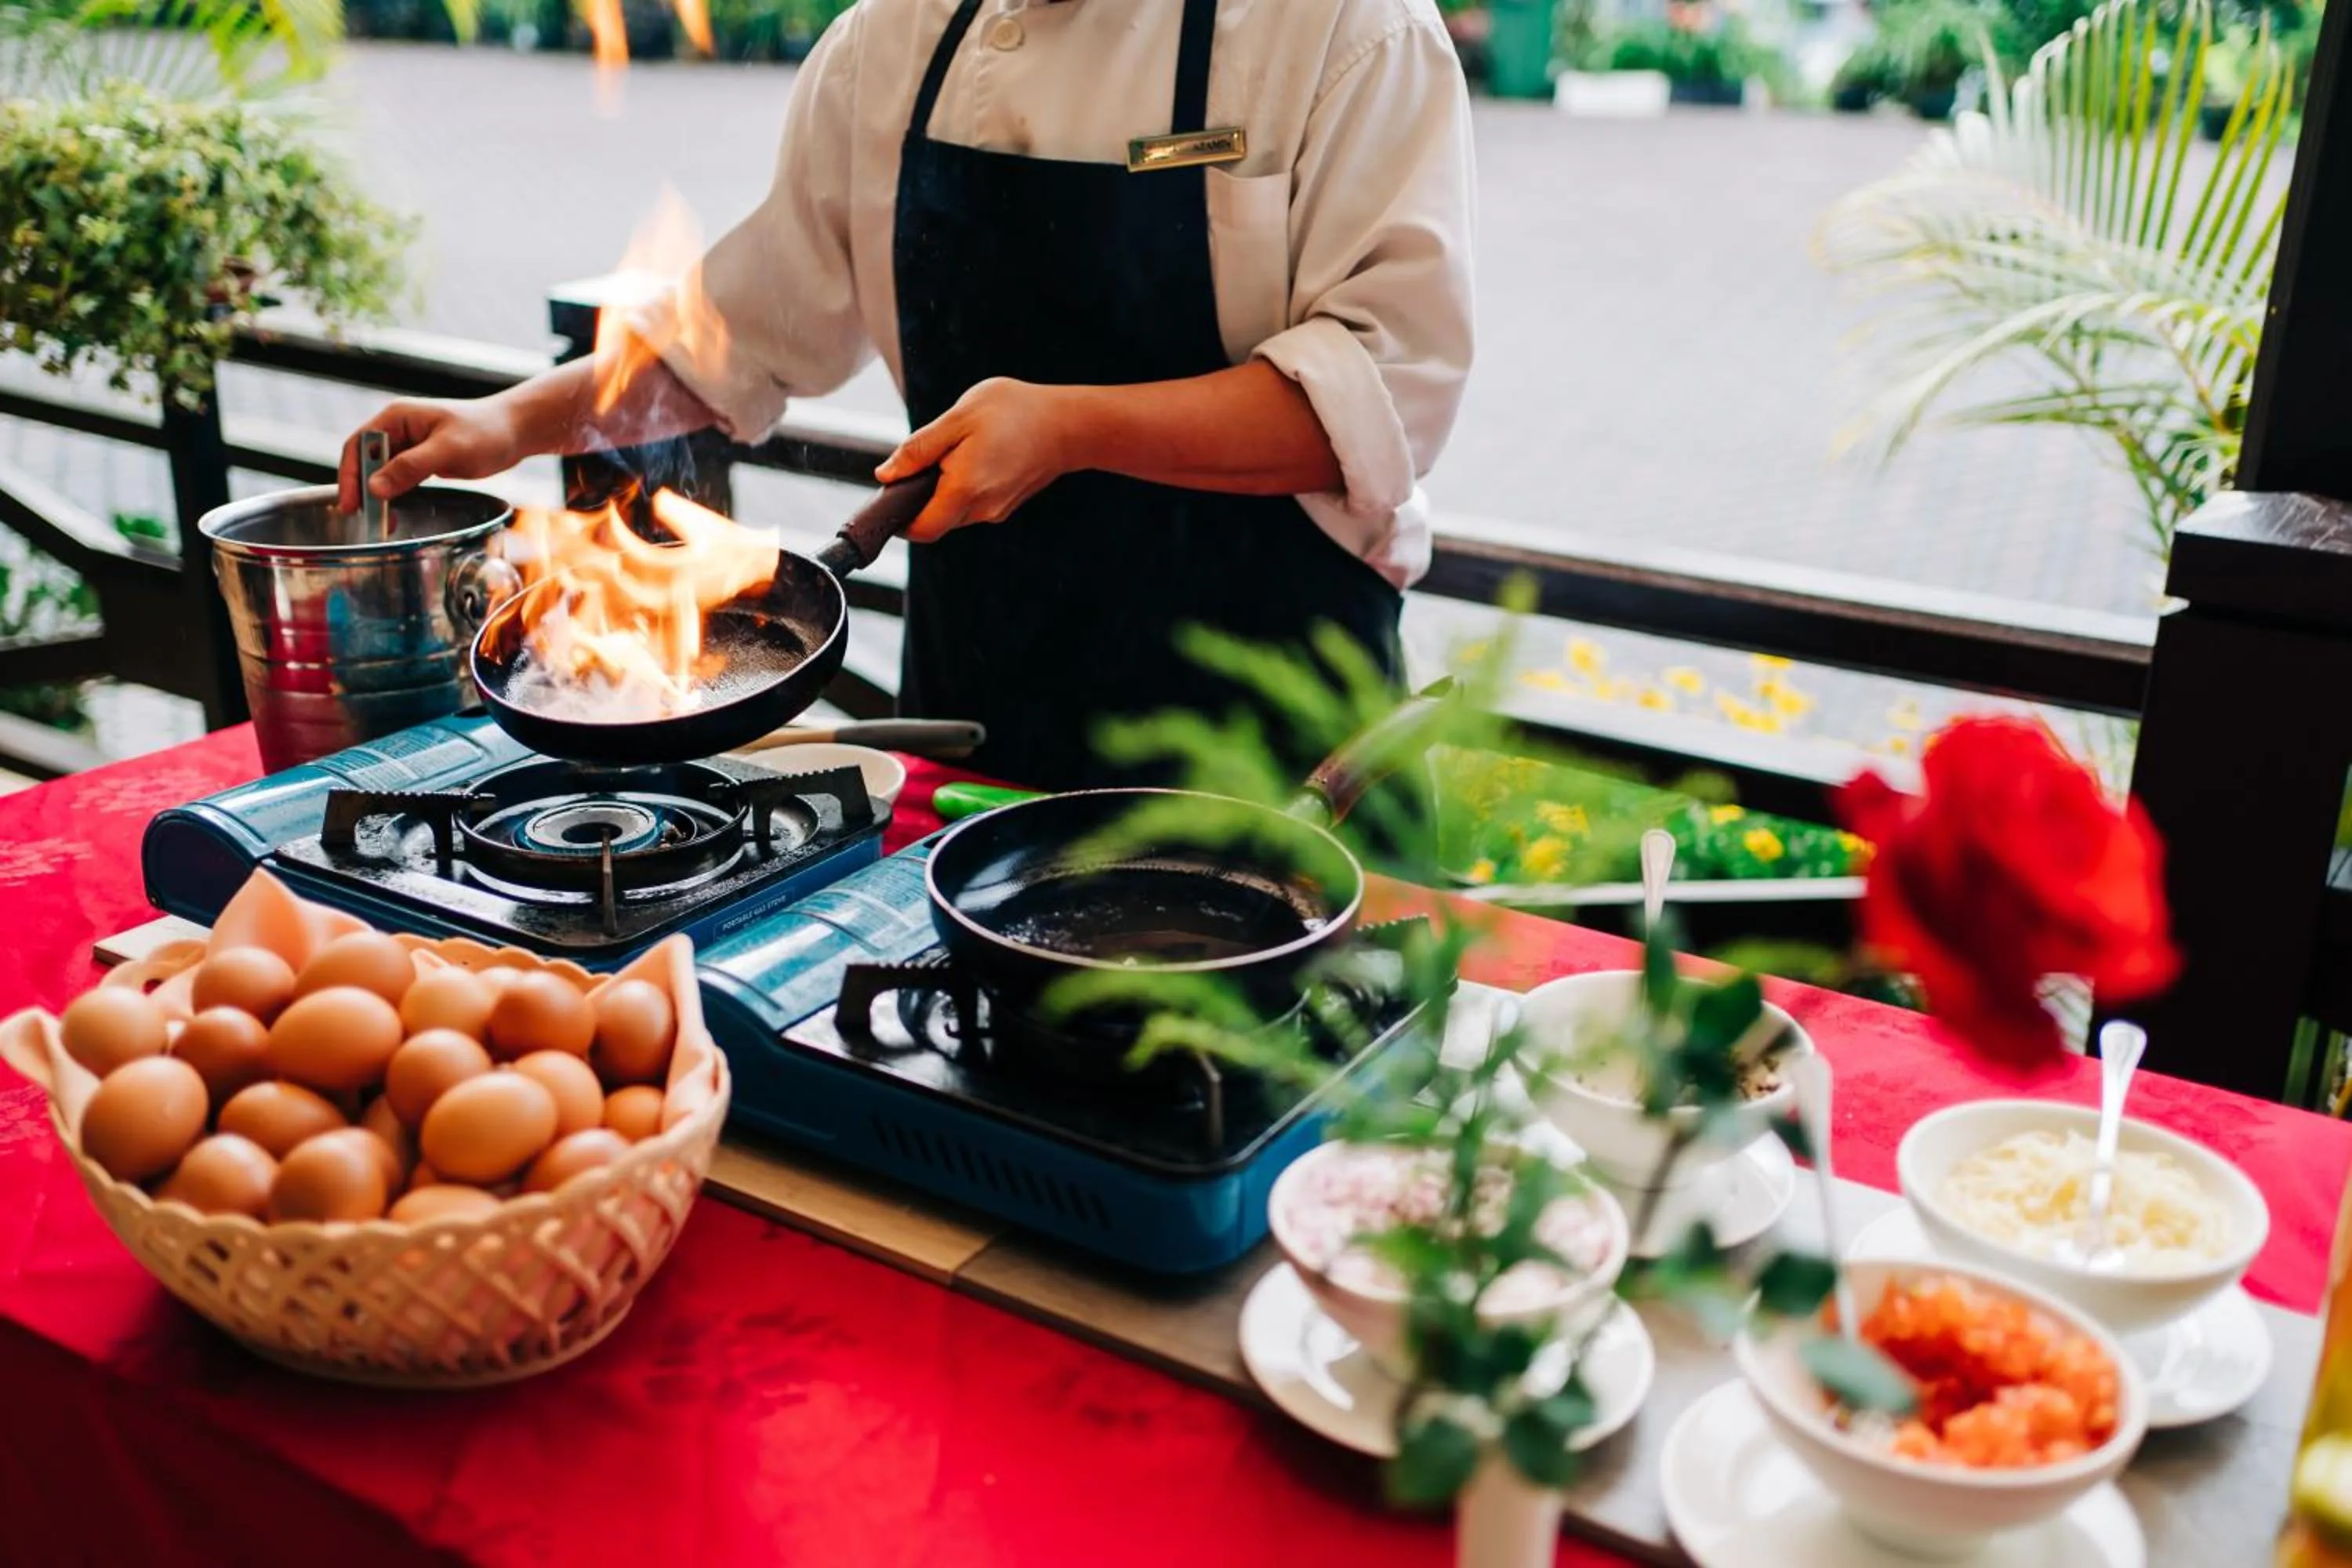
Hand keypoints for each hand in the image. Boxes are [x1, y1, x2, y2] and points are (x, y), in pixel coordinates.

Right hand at [337, 397, 524, 513]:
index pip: (358, 445)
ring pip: (382, 472)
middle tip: (361, 518)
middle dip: (362, 488)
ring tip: (379, 522)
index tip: (350, 503)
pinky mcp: (423, 459)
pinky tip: (395, 512)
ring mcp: (410, 444)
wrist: (516, 431)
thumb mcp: (448, 450)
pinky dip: (395, 494)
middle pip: (366, 460)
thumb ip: (410, 467)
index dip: (349, 475)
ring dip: (379, 495)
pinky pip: (400, 478)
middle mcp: (399, 429)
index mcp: (397, 417)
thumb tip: (374, 487)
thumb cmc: (486, 432)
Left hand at [875, 378, 1083, 542]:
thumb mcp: (959, 418)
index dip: (900, 520)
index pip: (921, 529)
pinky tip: (979, 455)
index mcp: (963, 490)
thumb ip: (918, 449)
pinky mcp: (1006, 505)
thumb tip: (887, 474)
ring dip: (945, 489)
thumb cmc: (1016, 412)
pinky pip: (973, 504)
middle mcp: (981, 510)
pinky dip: (965, 487)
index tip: (893, 494)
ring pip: (954, 512)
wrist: (1069, 424)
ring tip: (960, 449)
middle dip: (922, 496)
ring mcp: (997, 510)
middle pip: (936, 520)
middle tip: (929, 457)